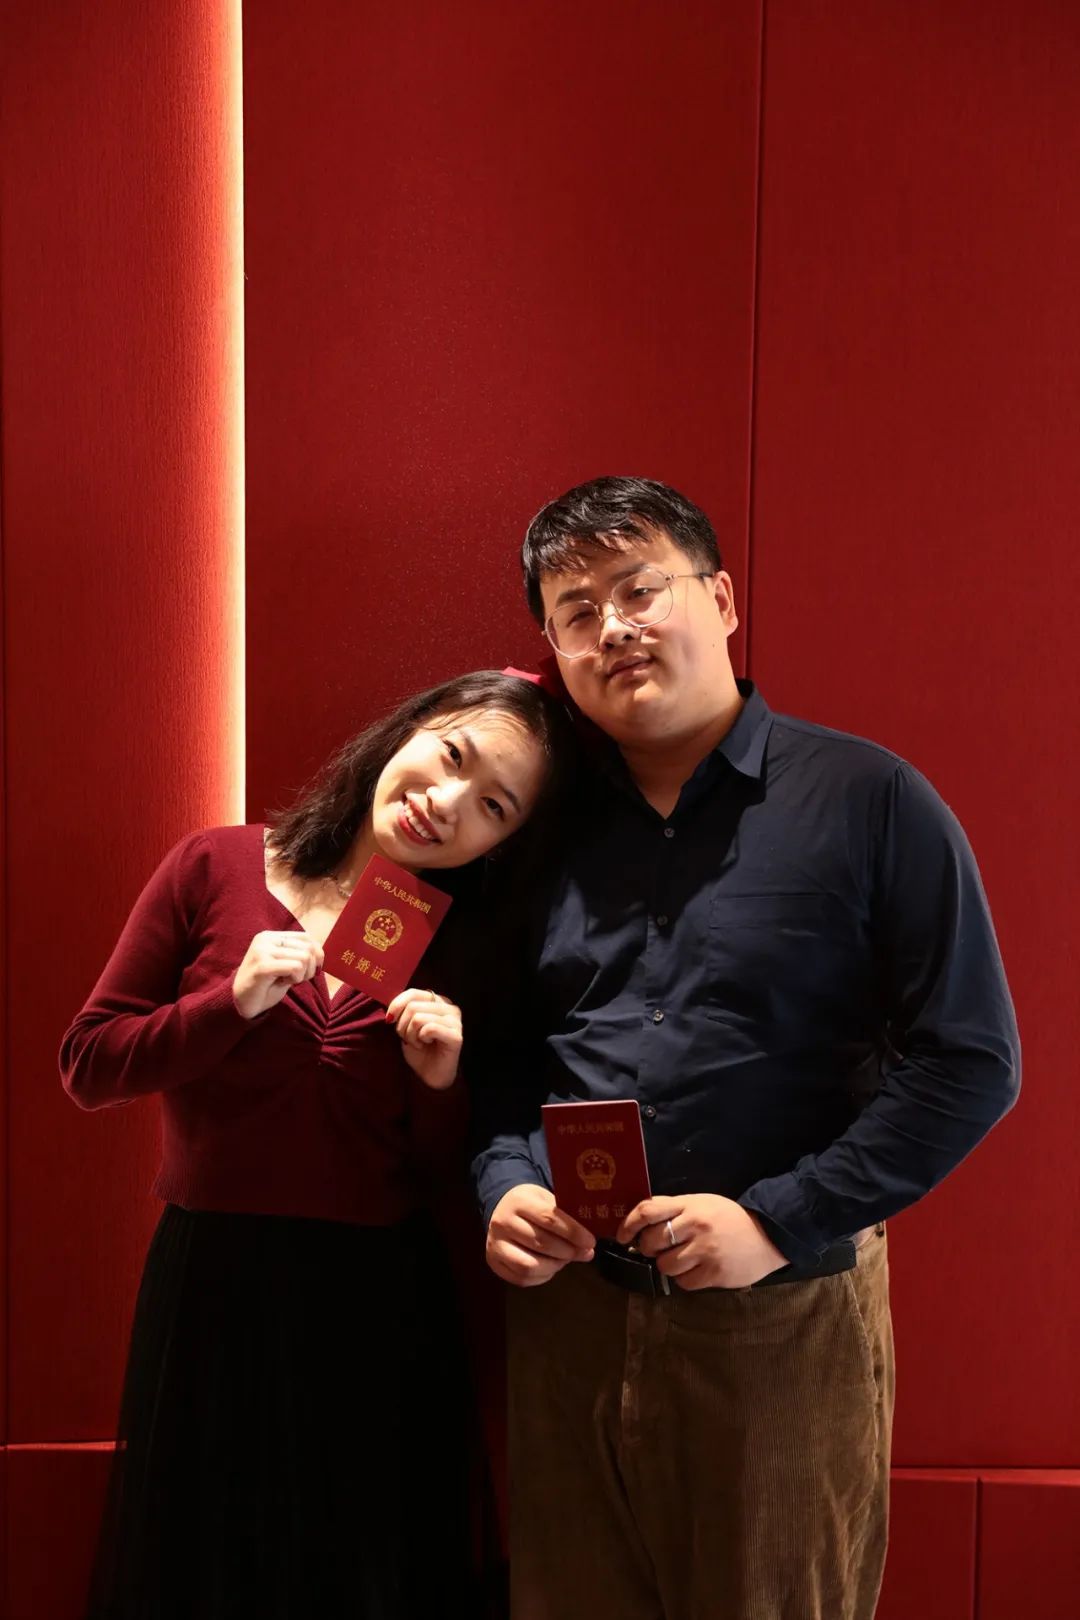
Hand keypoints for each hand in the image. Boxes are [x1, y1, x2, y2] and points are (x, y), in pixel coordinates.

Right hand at [232, 930, 322, 1018]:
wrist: (240, 1004)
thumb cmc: (265, 986)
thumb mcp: (285, 965)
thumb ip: (300, 955)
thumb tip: (320, 953)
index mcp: (271, 936)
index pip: (306, 937)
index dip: (316, 955)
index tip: (309, 971)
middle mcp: (266, 939)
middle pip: (308, 948)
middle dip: (310, 968)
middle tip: (295, 979)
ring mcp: (262, 951)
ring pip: (304, 958)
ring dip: (302, 975)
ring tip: (287, 980)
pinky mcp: (262, 965)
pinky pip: (295, 967)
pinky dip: (295, 978)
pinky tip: (282, 983)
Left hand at [386, 988, 461, 1089]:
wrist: (429, 1076)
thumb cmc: (418, 1050)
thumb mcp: (406, 1025)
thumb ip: (402, 1010)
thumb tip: (390, 1004)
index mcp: (438, 1001)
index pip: (413, 993)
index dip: (396, 1005)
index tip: (389, 1020)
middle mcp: (449, 1007)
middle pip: (413, 1006)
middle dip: (402, 1025)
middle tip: (407, 1038)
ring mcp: (455, 1021)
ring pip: (418, 1018)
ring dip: (410, 1034)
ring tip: (417, 1043)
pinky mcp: (456, 1036)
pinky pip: (429, 1029)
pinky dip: (420, 1039)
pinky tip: (425, 1045)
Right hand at [486, 1184, 595, 1286]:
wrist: (501, 1209)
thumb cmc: (531, 1204)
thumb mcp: (546, 1200)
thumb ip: (566, 1219)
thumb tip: (588, 1246)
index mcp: (519, 1201)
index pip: (549, 1218)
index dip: (573, 1232)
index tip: (590, 1241)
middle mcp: (502, 1222)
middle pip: (541, 1243)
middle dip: (568, 1251)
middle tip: (584, 1253)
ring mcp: (495, 1244)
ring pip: (529, 1265)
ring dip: (554, 1266)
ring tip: (565, 1259)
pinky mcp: (494, 1262)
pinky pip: (521, 1278)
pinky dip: (542, 1276)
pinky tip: (551, 1266)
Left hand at [617, 1194, 785, 1289]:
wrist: (769, 1235)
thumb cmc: (730, 1218)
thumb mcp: (702, 1203)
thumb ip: (674, 1208)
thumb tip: (641, 1218)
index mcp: (690, 1204)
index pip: (648, 1210)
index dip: (628, 1224)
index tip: (622, 1236)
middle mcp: (695, 1225)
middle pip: (651, 1241)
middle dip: (649, 1249)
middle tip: (659, 1249)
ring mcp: (705, 1250)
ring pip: (665, 1265)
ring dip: (668, 1265)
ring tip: (683, 1260)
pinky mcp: (714, 1273)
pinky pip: (684, 1282)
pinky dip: (686, 1279)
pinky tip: (697, 1270)